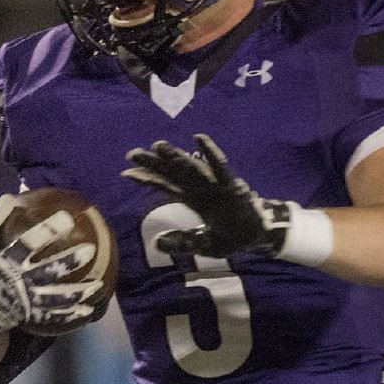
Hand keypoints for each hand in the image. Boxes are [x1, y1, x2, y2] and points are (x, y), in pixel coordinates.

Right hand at [0, 195, 102, 339]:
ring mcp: (25, 303)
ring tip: (98, 286)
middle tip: (90, 251)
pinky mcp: (29, 317)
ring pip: (56, 298)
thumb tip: (11, 196)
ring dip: (78, 293)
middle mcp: (17, 282)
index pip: (28, 244)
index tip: (68, 218)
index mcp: (4, 262)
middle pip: (48, 272)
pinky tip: (89, 310)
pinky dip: (71, 314)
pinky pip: (53, 317)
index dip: (48, 231)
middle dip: (70, 262)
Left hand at [123, 133, 289, 258]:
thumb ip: (182, 243)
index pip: (165, 185)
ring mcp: (215, 185)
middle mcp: (200, 188)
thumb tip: (157, 243)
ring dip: (176, 156)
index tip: (126, 172)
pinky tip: (199, 138)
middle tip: (132, 153)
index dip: (147, 179)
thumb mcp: (202, 244)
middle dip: (153, 163)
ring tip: (158, 145)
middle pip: (172, 173)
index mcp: (192, 199)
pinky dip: (211, 153)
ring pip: (191, 168)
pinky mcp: (231, 186)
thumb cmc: (230, 237)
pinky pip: (220, 167)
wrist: (257, 238)